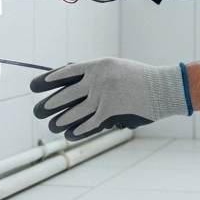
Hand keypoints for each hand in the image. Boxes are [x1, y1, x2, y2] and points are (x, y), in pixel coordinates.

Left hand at [30, 57, 189, 139]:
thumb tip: (75, 84)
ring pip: (74, 111)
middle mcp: (97, 79)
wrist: (164, 88)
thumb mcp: (118, 68)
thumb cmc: (142, 78)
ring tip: (51, 125)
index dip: (49, 80)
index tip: (35, 85)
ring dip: (61, 120)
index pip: (66, 72)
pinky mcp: (110, 111)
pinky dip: (79, 130)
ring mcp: (103, 95)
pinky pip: (90, 122)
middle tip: (37, 111)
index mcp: (98, 65)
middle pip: (65, 94)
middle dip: (49, 104)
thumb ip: (97, 75)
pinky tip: (70, 134)